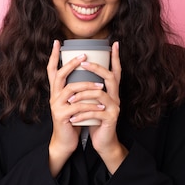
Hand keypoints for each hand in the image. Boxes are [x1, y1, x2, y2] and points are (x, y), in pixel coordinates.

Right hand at [47, 40, 101, 175]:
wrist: (66, 141)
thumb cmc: (73, 118)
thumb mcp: (74, 101)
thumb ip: (77, 89)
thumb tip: (88, 72)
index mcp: (56, 91)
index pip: (52, 70)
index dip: (53, 56)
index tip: (57, 41)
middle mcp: (54, 96)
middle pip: (59, 75)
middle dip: (71, 64)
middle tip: (84, 56)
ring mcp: (57, 106)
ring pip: (71, 89)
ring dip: (87, 86)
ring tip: (101, 86)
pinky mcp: (62, 116)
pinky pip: (77, 107)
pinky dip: (90, 105)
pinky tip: (100, 105)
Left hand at [67, 42, 127, 173]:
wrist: (103, 141)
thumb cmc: (94, 119)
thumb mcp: (91, 102)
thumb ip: (89, 90)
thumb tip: (77, 72)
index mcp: (111, 91)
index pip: (115, 71)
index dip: (115, 57)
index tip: (113, 43)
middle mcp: (115, 96)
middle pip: (109, 77)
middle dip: (96, 69)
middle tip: (83, 63)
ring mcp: (114, 107)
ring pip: (99, 94)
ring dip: (82, 95)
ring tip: (68, 99)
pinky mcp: (110, 119)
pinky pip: (95, 113)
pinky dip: (82, 114)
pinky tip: (72, 118)